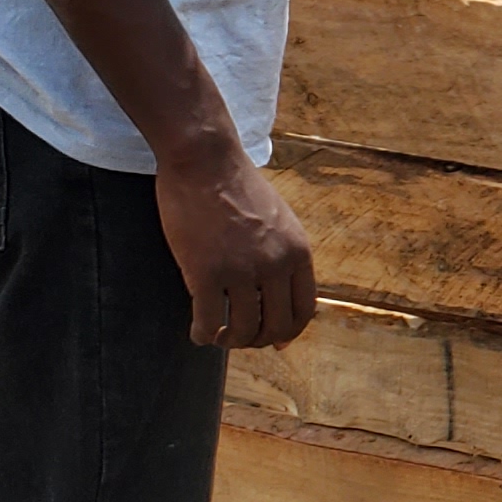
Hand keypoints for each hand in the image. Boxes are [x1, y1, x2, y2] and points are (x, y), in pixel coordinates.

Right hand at [154, 151, 320, 348]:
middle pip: (275, 327)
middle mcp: (275, 265)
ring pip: (241, 330)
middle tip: (239, 337)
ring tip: (217, 335)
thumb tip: (282, 293)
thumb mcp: (280, 219)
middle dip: (257, 340)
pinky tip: (197, 333)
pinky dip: (202, 334)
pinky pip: (207, 321)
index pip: (304, 310)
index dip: (289, 332)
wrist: (205, 160)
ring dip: (229, 340)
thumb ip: (285, 254)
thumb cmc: (238, 186)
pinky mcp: (205, 273)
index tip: (274, 341)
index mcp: (298, 252)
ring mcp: (241, 270)